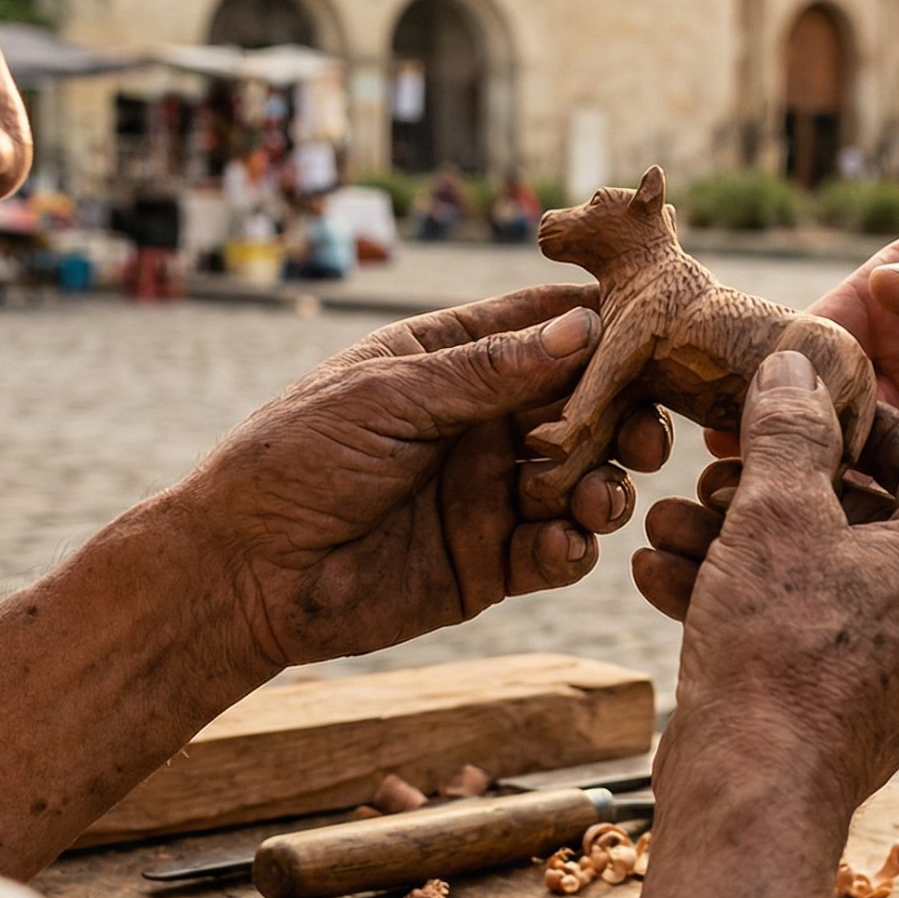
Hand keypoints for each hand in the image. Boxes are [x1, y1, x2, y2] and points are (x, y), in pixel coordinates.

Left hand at [182, 285, 669, 667]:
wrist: (244, 571)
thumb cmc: (296, 458)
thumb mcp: (390, 396)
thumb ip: (490, 371)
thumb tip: (584, 330)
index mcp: (450, 361)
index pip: (544, 327)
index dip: (600, 327)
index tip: (654, 333)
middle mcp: (480, 422)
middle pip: (582, 406)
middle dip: (622, 418)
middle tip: (646, 436)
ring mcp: (488, 492)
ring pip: (581, 479)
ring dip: (605, 484)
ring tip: (599, 497)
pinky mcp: (490, 562)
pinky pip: (556, 549)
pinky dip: (572, 546)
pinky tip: (562, 544)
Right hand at [638, 353, 898, 815]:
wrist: (752, 799)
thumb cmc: (776, 652)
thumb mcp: (776, 515)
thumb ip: (790, 430)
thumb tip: (797, 364)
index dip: (861, 420)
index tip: (797, 404)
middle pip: (865, 520)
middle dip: (775, 488)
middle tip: (714, 471)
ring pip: (823, 578)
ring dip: (741, 542)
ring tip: (668, 523)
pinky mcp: (856, 715)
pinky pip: (806, 634)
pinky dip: (744, 601)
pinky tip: (662, 578)